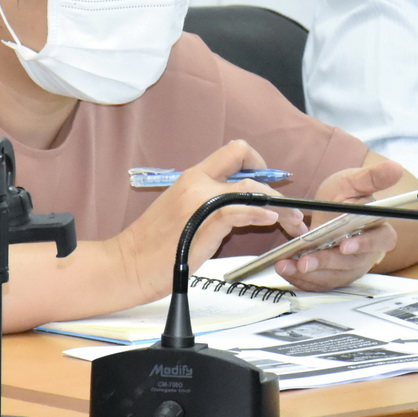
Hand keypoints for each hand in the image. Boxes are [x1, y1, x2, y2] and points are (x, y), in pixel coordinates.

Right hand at [115, 140, 307, 300]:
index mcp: (192, 177)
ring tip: (292, 222)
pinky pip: (241, 210)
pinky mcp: (204, 222)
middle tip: (291, 210)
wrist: (125, 264)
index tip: (268, 182)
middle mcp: (197, 183)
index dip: (257, 161)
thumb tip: (238, 206)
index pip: (233, 151)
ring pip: (251, 190)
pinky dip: (261, 213)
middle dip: (275, 187)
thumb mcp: (182, 213)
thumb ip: (208, 202)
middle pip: (247, 167)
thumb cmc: (151, 247)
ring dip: (278, 205)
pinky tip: (271, 220)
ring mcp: (201, 201)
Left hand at [274, 160, 403, 291]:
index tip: (345, 245)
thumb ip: (372, 177)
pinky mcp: (333, 276)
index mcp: (378, 229)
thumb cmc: (344, 196)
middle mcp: (366, 252)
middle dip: (327, 263)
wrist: (325, 211)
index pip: (380, 240)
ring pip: (333, 277)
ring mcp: (349, 267)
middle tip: (306, 261)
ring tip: (288, 265)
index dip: (364, 244)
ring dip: (310, 274)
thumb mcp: (353, 182)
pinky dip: (301, 279)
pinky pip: (319, 283)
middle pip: (351, 263)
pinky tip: (286, 268)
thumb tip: (396, 168)